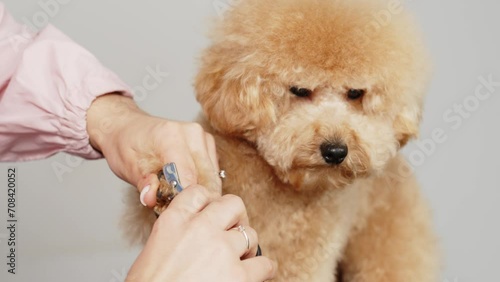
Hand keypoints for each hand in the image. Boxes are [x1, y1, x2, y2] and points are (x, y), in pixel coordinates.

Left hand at [86, 93, 220, 204]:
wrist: (128, 128)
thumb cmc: (126, 145)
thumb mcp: (127, 165)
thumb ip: (143, 183)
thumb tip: (151, 198)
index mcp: (171, 135)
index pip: (188, 175)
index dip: (183, 198)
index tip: (174, 212)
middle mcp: (192, 133)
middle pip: (205, 178)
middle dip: (194, 198)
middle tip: (180, 211)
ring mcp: (203, 137)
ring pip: (212, 177)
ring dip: (200, 192)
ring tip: (182, 200)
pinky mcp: (208, 144)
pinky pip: (212, 173)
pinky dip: (203, 185)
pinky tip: (187, 190)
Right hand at [126, 186, 276, 281]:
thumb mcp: (152, 251)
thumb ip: (176, 235)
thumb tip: (194, 236)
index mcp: (173, 221)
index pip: (199, 193)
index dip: (210, 201)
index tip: (213, 211)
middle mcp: (199, 229)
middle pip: (232, 204)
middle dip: (236, 217)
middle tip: (234, 231)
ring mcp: (222, 250)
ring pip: (250, 234)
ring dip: (247, 247)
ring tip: (240, 260)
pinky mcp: (239, 275)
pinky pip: (264, 264)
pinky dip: (263, 270)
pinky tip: (255, 275)